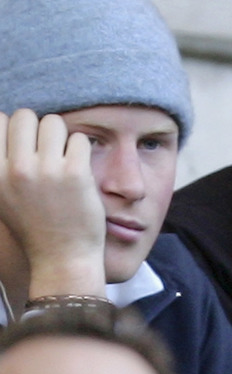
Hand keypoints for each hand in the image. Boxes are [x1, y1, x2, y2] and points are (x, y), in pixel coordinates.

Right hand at [0, 110, 105, 300]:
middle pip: (26, 116)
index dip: (14, 129)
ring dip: (61, 136)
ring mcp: (47, 170)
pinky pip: (79, 139)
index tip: (25, 145)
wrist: (62, 256)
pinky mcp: (76, 173)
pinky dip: (81, 149)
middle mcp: (16, 170)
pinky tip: (79, 168)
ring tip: (63, 158)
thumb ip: (2, 165)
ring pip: (54, 122)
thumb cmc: (34, 225)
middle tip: (47, 149)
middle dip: (38, 128)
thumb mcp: (2, 196)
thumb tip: (4, 124)